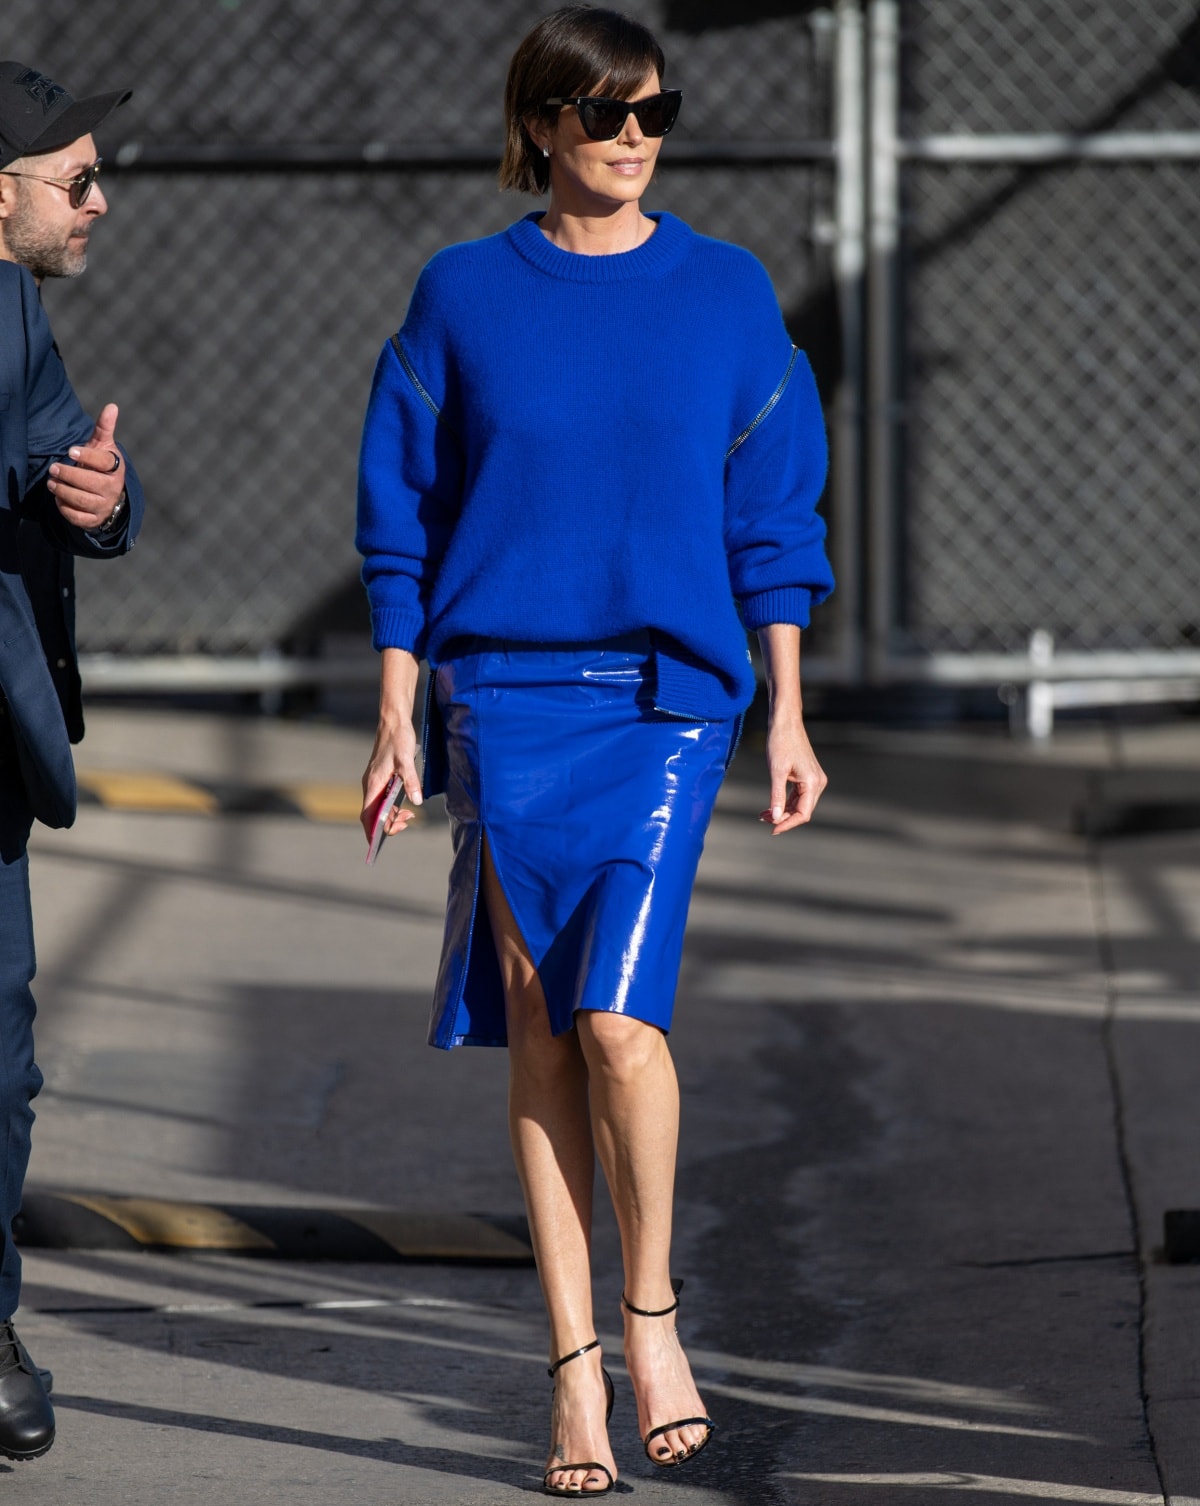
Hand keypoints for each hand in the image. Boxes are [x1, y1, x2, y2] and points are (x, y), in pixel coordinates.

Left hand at [46, 403, 125, 529]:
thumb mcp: (102, 447)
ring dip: (63, 491)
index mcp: (115, 468)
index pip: (103, 461)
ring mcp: (105, 505)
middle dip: (68, 475)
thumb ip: (104, 428)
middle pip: (90, 482)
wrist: (108, 495)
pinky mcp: (95, 519)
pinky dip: (65, 508)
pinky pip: (78, 517)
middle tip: (53, 468)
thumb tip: (112, 406)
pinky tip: (58, 499)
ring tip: (51, 483)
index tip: (70, 450)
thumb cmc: (100, 466)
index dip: (87, 455)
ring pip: (82, 500)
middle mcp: (113, 488)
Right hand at [360, 713, 422, 842]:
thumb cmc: (398, 739)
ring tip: (410, 816)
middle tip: (407, 823)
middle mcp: (370, 785)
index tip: (379, 843)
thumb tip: (416, 802)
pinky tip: (407, 806)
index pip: (368, 815)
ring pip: (379, 808)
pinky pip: (383, 800)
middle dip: (388, 824)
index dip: (372, 831)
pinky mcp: (381, 779)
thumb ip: (410, 781)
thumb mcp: (406, 760)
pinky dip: (393, 807)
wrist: (393, 722)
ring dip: (392, 816)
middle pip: (373, 815)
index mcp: (373, 784)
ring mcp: (375, 782)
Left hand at [759, 712, 826, 834]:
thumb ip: (776, 796)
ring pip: (800, 804)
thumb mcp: (776, 772)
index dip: (787, 824)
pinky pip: (798, 795)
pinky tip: (771, 805)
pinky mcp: (808, 776)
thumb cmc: (781, 743)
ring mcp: (814, 779)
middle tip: (762, 819)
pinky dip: (785, 801)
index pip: (803, 813)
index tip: (772, 830)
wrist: (786, 722)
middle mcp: (818, 783)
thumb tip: (774, 817)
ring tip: (763, 814)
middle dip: (783, 818)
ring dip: (783, 811)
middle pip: (802, 811)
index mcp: (813, 783)